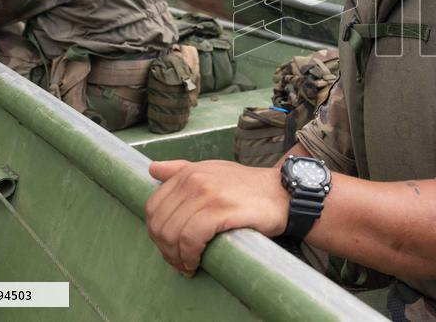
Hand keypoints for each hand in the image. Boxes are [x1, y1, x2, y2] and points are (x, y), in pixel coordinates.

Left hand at [145, 159, 289, 276]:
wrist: (282, 193)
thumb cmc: (248, 187)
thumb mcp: (214, 171)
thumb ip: (182, 170)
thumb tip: (153, 169)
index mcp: (189, 172)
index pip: (153, 207)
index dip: (156, 233)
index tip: (169, 247)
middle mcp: (194, 179)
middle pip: (160, 223)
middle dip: (165, 249)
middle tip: (179, 262)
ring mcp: (207, 194)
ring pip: (173, 233)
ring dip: (176, 257)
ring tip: (187, 266)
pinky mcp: (221, 210)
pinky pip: (191, 238)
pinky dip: (189, 256)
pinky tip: (196, 263)